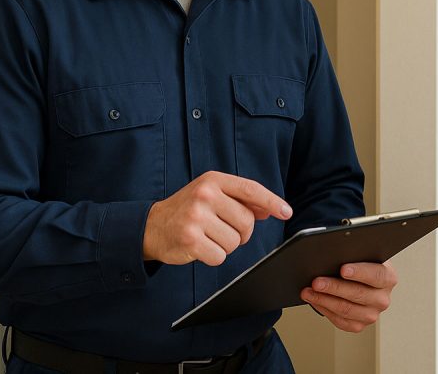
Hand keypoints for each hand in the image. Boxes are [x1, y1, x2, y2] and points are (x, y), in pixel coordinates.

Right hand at [142, 171, 291, 265]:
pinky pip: (220, 256)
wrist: (151, 226)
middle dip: (240, 233)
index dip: (272, 202)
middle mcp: (205, 195)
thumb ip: (241, 200)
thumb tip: (271, 209)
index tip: (287, 212)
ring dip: (225, 246)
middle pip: (246, 222)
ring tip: (208, 236)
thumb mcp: (212, 195)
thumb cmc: (188, 210)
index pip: (251, 189)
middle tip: (222, 230)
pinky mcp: (190, 239)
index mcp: (213, 180)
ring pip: (235, 242)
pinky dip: (213, 256)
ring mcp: (196, 217)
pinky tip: (200, 247)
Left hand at [301, 261, 397, 332]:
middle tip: (317, 282)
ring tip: (309, 292)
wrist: (363, 280)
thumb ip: (354, 254)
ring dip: (324, 300)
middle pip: (357, 294)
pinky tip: (314, 301)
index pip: (376, 275)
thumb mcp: (363, 254)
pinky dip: (324, 309)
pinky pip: (340, 321)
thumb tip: (334, 255)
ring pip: (346, 310)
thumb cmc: (361, 264)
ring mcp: (372, 314)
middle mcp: (382, 298)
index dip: (359, 272)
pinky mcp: (359, 325)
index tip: (343, 269)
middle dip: (334, 287)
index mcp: (388, 278)